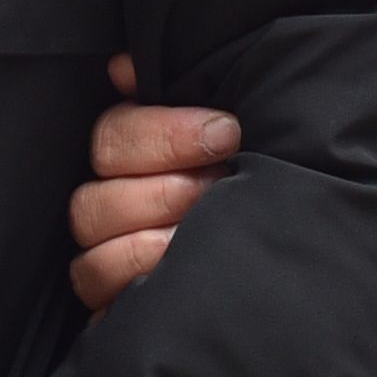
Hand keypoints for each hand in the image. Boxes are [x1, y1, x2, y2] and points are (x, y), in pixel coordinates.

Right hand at [69, 54, 241, 311]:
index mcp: (126, 154)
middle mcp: (106, 205)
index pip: (112, 136)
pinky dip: (133, 292)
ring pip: (92, 255)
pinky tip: (172, 278)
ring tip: (201, 236)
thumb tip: (123, 67)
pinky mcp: (113, 308)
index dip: (164, 134)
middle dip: (164, 193)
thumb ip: (184, 92)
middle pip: (95, 199)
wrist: (283, 254)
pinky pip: (100, 307)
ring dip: (151, 244)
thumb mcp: (226, 133)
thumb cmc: (244, 180)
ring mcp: (104, 259)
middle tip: (215, 188)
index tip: (225, 133)